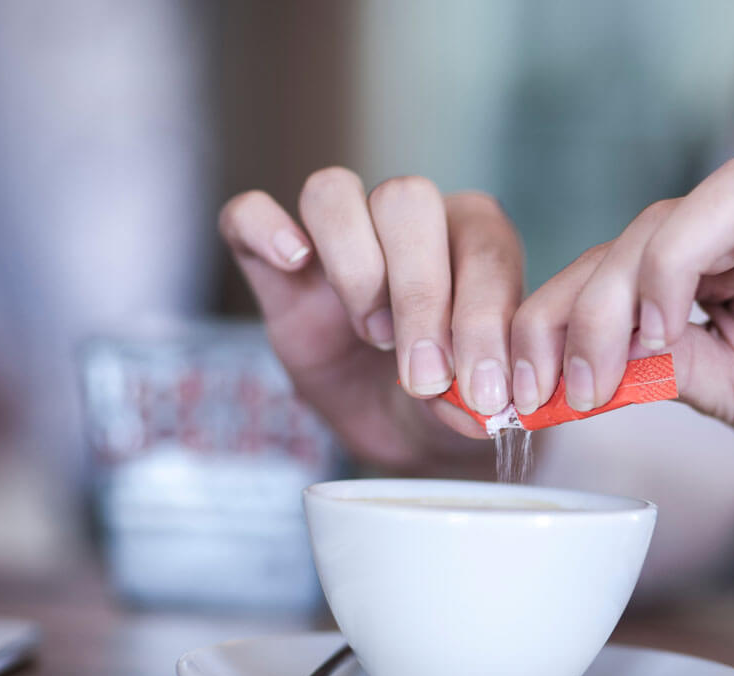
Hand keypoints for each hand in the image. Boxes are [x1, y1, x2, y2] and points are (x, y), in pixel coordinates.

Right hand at [219, 170, 522, 471]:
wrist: (399, 426)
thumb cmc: (448, 402)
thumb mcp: (469, 409)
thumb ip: (474, 395)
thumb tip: (476, 404)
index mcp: (475, 243)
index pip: (485, 246)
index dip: (484, 318)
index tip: (480, 389)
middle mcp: (410, 223)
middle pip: (406, 200)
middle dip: (419, 294)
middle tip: (424, 375)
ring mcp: (339, 238)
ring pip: (333, 192)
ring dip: (354, 266)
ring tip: (373, 335)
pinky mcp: (274, 267)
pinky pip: (248, 213)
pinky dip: (264, 229)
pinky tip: (292, 264)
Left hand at [512, 128, 733, 545]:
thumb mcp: (722, 393)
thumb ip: (664, 369)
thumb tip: (582, 368)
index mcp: (714, 265)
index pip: (618, 258)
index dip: (560, 312)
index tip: (529, 383)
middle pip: (658, 222)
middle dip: (598, 304)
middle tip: (580, 384)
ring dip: (674, 258)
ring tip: (657, 332)